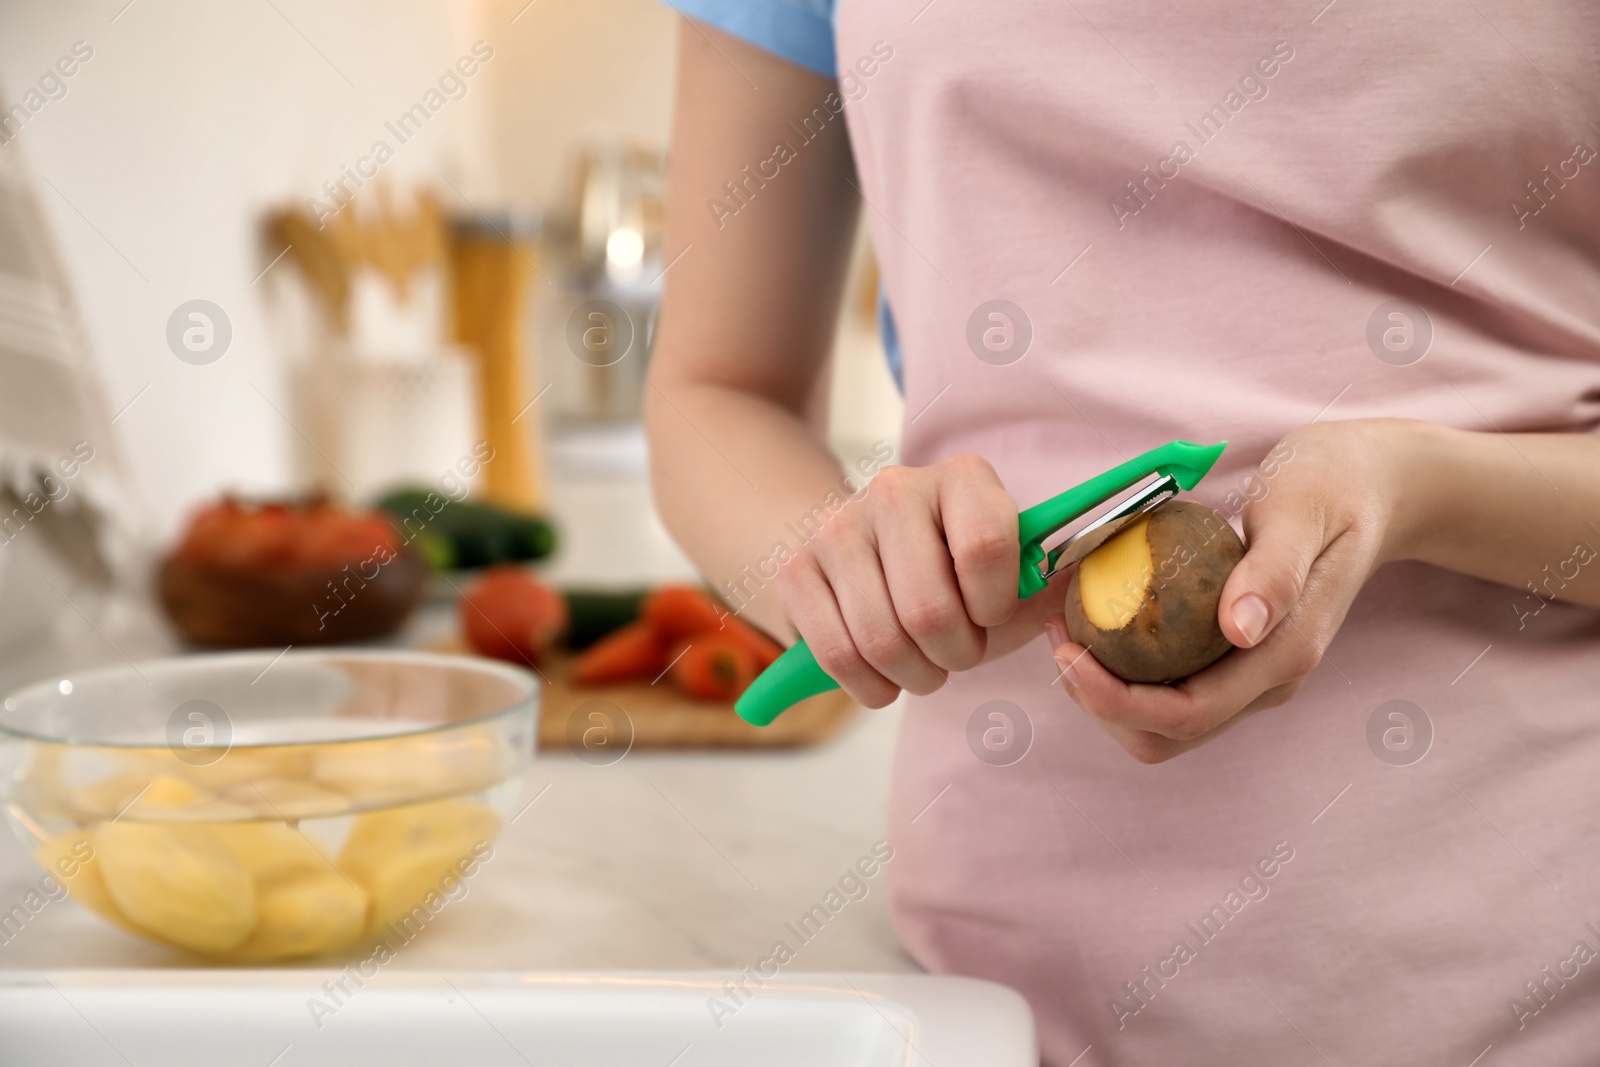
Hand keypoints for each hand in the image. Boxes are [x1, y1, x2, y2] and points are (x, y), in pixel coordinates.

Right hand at [775, 454, 1035, 707]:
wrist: (868, 553)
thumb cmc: (958, 573)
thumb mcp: (1013, 573)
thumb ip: (1055, 581)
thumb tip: (1100, 584)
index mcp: (962, 478)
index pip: (985, 547)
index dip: (994, 604)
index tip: (992, 614)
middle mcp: (895, 489)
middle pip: (929, 609)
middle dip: (955, 654)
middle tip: (958, 650)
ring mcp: (838, 526)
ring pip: (882, 639)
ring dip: (916, 675)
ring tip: (925, 664)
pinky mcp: (797, 568)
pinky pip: (837, 655)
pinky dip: (871, 687)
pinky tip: (885, 676)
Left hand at [1047, 420, 1422, 762]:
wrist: (1376, 487)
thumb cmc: (1335, 486)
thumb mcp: (1303, 511)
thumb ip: (1274, 570)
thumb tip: (1239, 629)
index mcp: (1283, 654)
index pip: (1187, 713)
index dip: (1114, 698)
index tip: (1065, 648)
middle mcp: (1268, 680)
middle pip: (1167, 734)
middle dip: (1099, 703)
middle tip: (1057, 639)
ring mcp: (1254, 675)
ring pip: (1164, 723)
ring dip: (1106, 693)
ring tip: (1068, 631)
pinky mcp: (1237, 659)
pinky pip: (1171, 688)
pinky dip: (1125, 672)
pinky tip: (1099, 622)